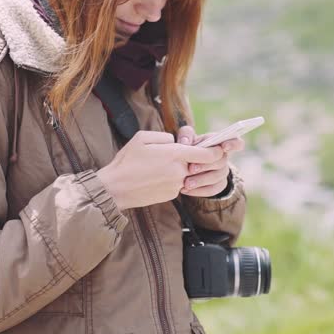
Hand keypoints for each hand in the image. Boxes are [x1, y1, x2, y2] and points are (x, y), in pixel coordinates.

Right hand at [97, 131, 222, 209]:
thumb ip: (165, 137)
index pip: (208, 154)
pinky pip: (179, 183)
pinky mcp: (172, 196)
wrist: (115, 188)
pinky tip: (156, 176)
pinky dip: (173, 179)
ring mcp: (177, 185)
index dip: (216, 150)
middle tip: (187, 154)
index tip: (218, 147)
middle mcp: (180, 171)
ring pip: (188, 174)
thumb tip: (176, 142)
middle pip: (200, 165)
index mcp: (175, 154)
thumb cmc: (127, 161)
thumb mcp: (143, 138)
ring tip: (161, 165)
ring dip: (183, 169)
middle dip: (198, 159)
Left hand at [175, 125, 244, 196]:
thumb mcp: (185, 138)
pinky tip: (186, 190)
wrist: (184, 166)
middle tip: (191, 169)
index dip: (233, 144)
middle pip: (223, 161)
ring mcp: (222, 172)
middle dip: (206, 165)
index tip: (224, 147)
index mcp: (218, 143)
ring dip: (201, 180)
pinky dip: (199, 190)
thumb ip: (185, 135)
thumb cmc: (187, 148)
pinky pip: (213, 189)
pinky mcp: (218, 185)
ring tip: (186, 183)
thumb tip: (186, 142)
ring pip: (218, 176)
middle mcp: (223, 157)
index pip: (235, 142)